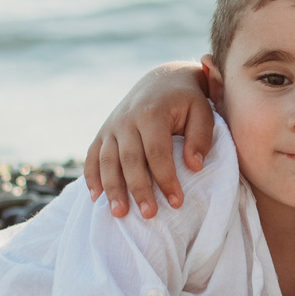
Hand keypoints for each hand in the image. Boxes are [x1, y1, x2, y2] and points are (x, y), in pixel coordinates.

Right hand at [81, 62, 215, 217]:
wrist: (162, 80)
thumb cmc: (187, 101)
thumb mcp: (203, 111)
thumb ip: (200, 137)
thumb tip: (194, 166)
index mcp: (152, 113)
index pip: (157, 152)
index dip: (166, 179)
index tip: (177, 202)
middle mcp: (127, 119)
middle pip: (130, 160)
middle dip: (139, 189)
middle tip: (149, 215)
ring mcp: (112, 126)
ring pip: (107, 161)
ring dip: (112, 189)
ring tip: (120, 214)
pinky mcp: (103, 132)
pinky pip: (92, 156)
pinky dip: (91, 177)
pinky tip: (96, 198)